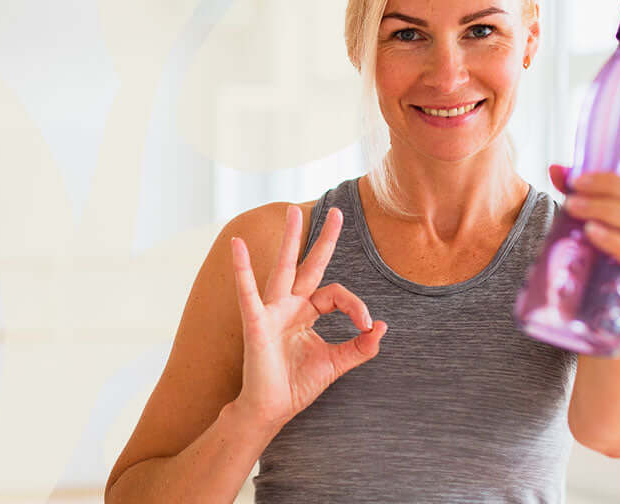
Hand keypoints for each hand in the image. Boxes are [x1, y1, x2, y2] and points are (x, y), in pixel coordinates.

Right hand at [227, 205, 387, 426]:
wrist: (272, 408)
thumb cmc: (297, 385)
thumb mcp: (337, 363)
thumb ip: (361, 347)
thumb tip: (383, 328)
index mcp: (306, 313)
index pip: (335, 294)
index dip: (356, 306)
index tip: (368, 326)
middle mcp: (288, 306)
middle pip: (308, 264)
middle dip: (322, 239)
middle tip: (336, 210)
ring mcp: (271, 311)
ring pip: (282, 268)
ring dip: (288, 239)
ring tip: (289, 210)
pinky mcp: (256, 322)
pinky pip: (248, 291)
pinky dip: (241, 268)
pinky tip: (236, 245)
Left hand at [551, 147, 619, 317]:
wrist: (611, 311)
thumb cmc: (607, 257)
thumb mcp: (597, 218)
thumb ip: (582, 193)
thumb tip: (556, 168)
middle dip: (612, 186)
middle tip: (576, 187)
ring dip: (609, 210)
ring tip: (574, 207)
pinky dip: (618, 242)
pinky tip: (593, 233)